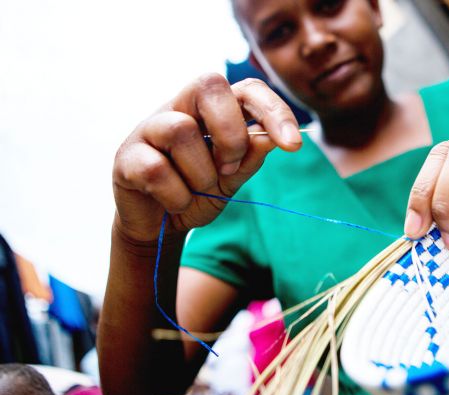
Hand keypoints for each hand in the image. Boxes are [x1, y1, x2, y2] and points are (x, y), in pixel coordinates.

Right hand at [112, 74, 300, 242]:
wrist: (160, 227)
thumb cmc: (198, 193)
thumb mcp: (233, 178)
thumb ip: (250, 157)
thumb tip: (270, 137)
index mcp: (212, 109)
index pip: (246, 89)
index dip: (274, 110)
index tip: (294, 145)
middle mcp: (180, 108)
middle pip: (210, 85)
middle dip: (231, 133)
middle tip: (230, 169)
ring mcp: (149, 128)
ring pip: (181, 130)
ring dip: (201, 174)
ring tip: (198, 191)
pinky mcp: (126, 156)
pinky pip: (157, 169)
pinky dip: (177, 195)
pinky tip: (175, 202)